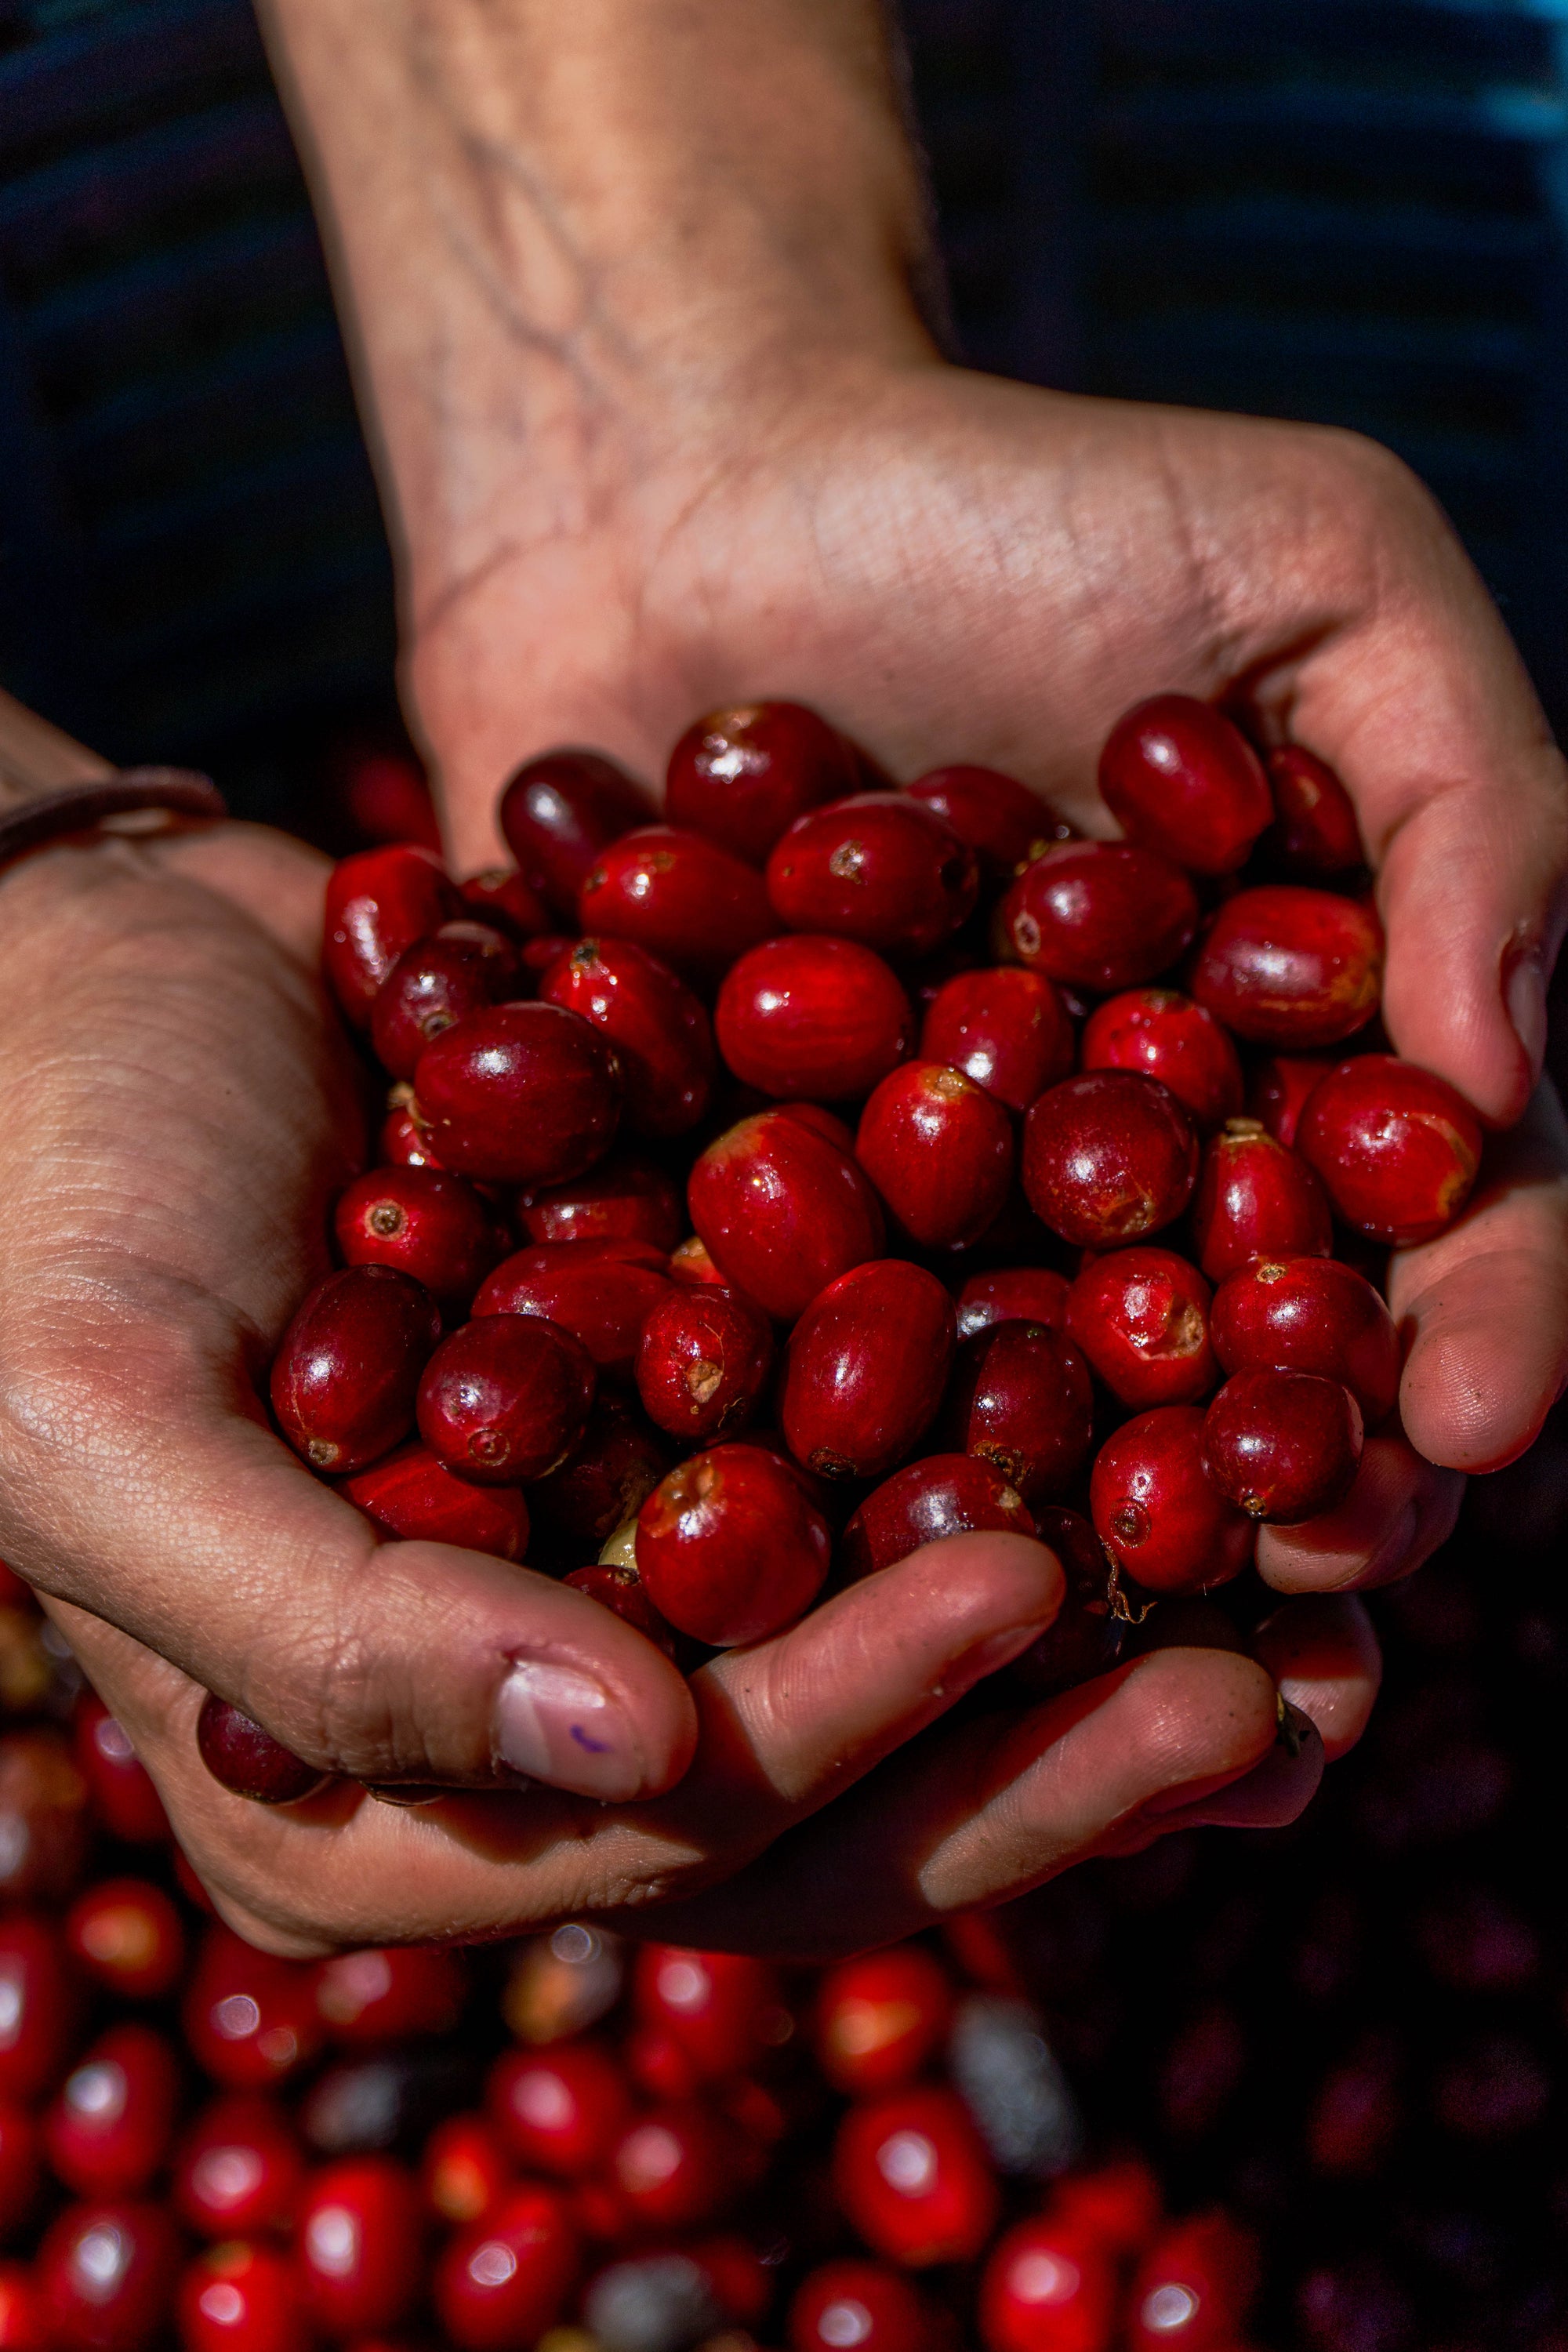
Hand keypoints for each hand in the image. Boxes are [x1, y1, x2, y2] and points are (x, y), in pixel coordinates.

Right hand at [0, 823, 1378, 1953]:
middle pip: (831, 1780)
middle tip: (1279, 1682)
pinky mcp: (683, 1403)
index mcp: (366, 1795)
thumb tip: (637, 1760)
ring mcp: (614, 1558)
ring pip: (892, 1630)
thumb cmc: (37, 1191)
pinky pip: (884, 1447)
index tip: (1039, 1596)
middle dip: (1049, 1740)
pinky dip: (1035, 1428)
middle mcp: (517, 1714)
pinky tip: (1198, 1379)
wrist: (74, 969)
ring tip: (1305, 1565)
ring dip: (1099, 1611)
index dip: (866, 1740)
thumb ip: (328, 1640)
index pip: (667, 1829)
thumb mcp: (102, 1423)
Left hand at [409, 358, 1567, 1591]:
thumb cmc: (1022, 504)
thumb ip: (1467, 790)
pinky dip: (808, 1463)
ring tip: (1109, 1621)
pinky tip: (839, 1568)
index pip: (1425, 1218)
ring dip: (1079, 1537)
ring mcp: (918, 1218)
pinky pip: (773, 1364)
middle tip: (1305, 1567)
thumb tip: (1509, 1075)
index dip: (1475, 1320)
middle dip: (1292, 1481)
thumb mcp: (1319, 567)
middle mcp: (1122, 1167)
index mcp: (1288, 1047)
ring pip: (1025, 1418)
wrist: (684, 494)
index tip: (1472, 1417)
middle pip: (1237, 1365)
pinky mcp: (721, 1228)